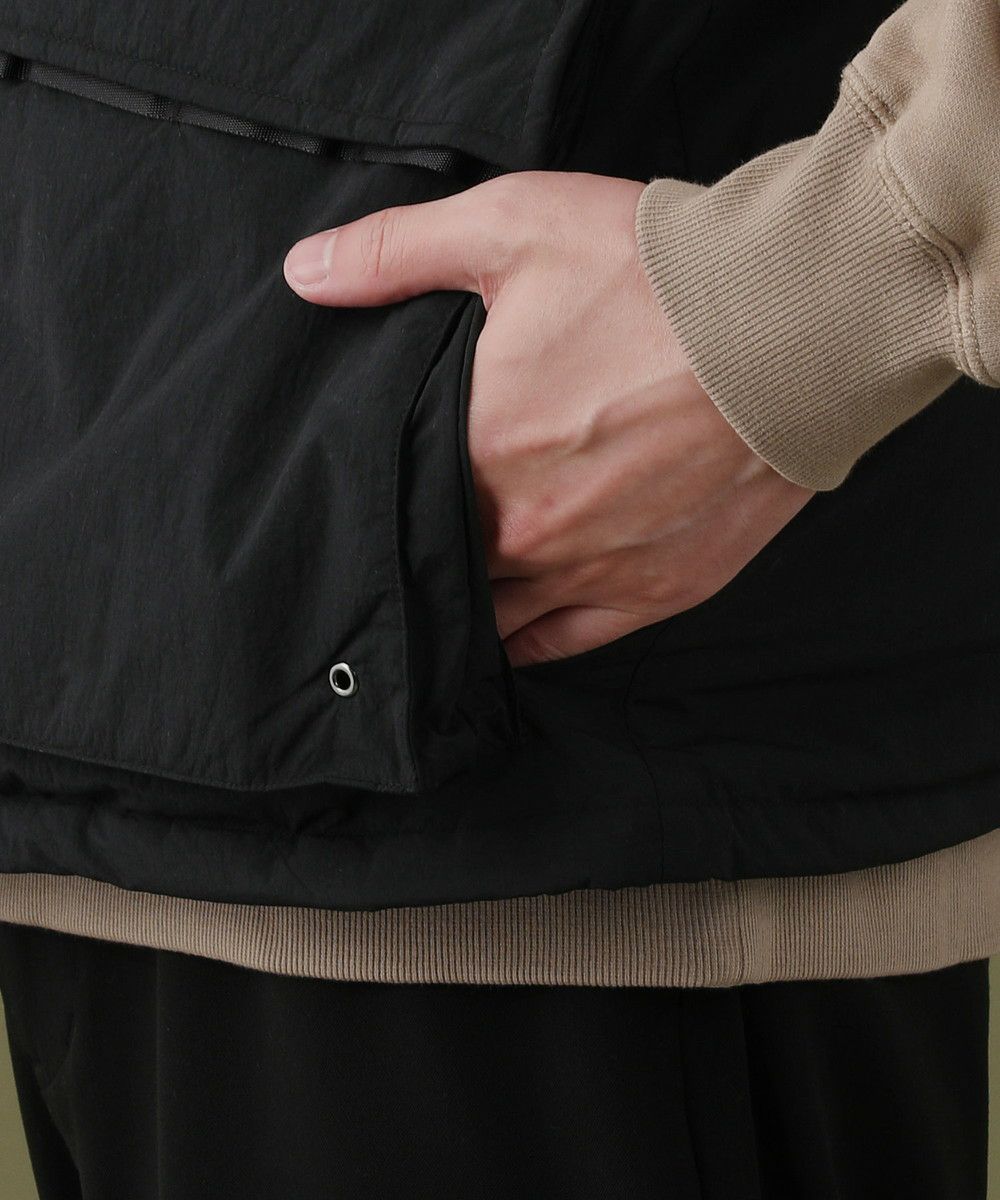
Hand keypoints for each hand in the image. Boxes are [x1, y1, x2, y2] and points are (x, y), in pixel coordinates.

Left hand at [283, 171, 814, 667]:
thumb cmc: (655, 274)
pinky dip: (527, 642)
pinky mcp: (658, 589)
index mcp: (480, 451)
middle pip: (442, 565)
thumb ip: (396, 254)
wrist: (795, 322)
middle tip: (394, 550)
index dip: (373, 501)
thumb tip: (303, 273)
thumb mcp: (511, 228)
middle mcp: (528, 528)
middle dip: (416, 555)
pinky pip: (567, 642)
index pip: (394, 502)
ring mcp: (593, 568)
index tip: (358, 500)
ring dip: (465, 606)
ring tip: (438, 599)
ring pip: (496, 615)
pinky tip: (501, 638)